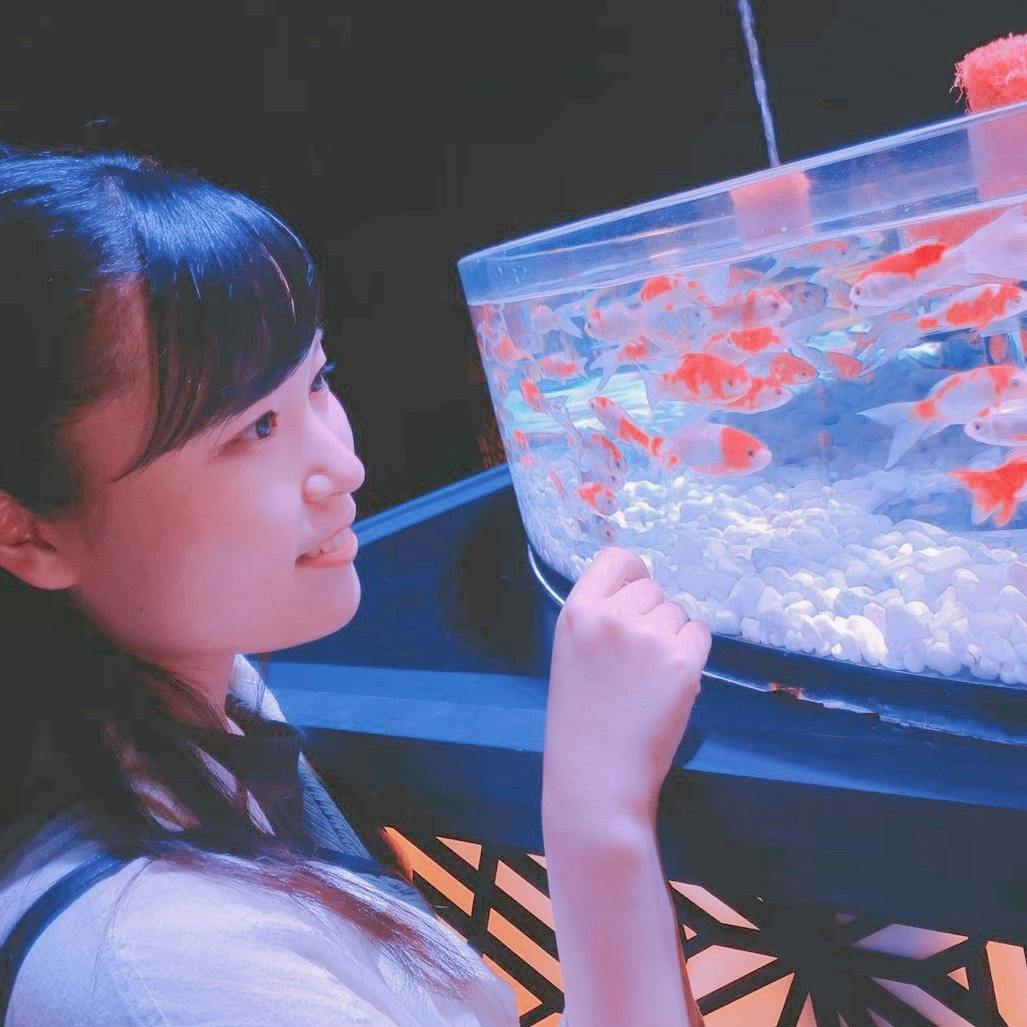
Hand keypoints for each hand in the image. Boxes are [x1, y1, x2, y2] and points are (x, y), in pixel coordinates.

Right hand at [542, 546, 710, 826]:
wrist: (597, 776)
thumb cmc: (582, 719)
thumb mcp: (573, 651)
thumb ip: (601, 617)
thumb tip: (644, 591)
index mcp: (577, 611)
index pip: (617, 558)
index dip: (633, 575)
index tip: (635, 596)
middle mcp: (612, 616)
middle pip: (652, 589)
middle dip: (652, 616)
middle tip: (636, 660)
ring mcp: (648, 636)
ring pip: (678, 613)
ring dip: (672, 637)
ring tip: (648, 679)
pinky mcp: (681, 660)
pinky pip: (699, 634)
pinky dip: (691, 655)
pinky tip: (669, 685)